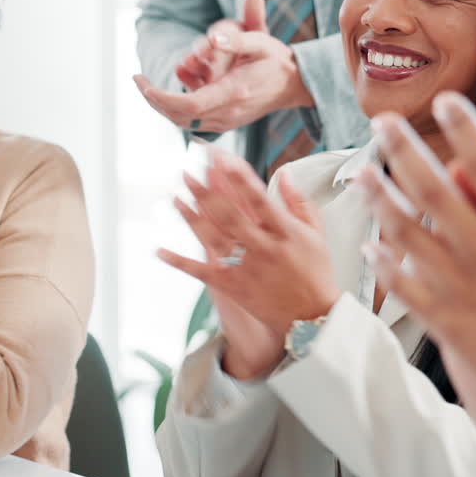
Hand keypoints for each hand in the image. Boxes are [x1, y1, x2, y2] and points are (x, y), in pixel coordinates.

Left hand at [135, 0, 314, 132]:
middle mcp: (228, 114)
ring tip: (145, 84)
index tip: (144, 84)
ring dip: (161, 105)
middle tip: (138, 79)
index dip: (163, 98)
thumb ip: (237, 38)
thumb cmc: (274, 59)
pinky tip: (168, 87)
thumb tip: (212, 39)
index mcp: (235, 93)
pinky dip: (175, 107)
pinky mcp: (223, 124)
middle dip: (154, 100)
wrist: (294, 84)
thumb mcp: (261, 41)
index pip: (190, 106)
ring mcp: (225, 122)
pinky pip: (192, 121)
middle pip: (179, 117)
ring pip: (182, 122)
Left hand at [158, 149, 339, 369]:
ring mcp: (246, 268)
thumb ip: (298, 201)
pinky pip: (202, 272)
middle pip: (229, 214)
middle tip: (187, 170)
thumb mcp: (315, 232)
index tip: (222, 158)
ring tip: (174, 195)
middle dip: (206, 190)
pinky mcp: (233, 286)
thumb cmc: (316, 271)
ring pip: (212, 238)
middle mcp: (263, 247)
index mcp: (285, 231)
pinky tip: (159, 250)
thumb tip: (283, 173)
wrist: (312, 318)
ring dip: (191, 216)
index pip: (258, 198)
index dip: (239, 177)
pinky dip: (180, 262)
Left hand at [359, 92, 475, 476]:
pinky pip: (406, 287)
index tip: (446, 100)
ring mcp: (463, 289)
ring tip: (362, 172)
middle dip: (403, 149)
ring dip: (381, 198)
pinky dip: (385, 264)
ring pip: (408, 234)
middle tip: (381, 121)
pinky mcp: (448, 324)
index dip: (466, 128)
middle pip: (434, 189)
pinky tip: (370, 245)